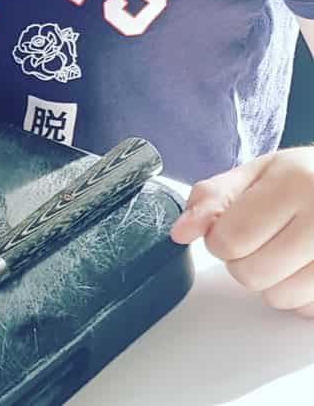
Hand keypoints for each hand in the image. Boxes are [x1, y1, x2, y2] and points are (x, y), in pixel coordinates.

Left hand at [169, 146, 313, 315]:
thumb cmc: (307, 178)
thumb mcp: (259, 172)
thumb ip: (213, 198)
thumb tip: (181, 232)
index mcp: (294, 183)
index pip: (232, 238)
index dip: (218, 239)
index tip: (228, 229)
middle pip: (251, 273)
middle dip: (241, 261)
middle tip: (259, 240)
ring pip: (279, 298)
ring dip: (271, 281)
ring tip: (284, 252)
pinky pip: (306, 309)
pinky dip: (298, 294)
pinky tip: (304, 266)